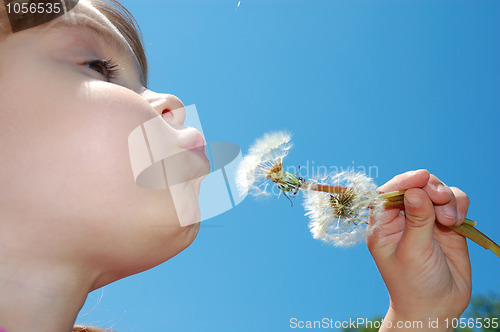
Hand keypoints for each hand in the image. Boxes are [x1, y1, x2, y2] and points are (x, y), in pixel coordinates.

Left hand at [367, 169, 470, 330]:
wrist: (436, 306)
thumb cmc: (414, 283)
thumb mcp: (412, 251)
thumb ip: (416, 220)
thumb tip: (415, 191)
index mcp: (383, 224)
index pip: (388, 192)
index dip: (404, 181)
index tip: (422, 177)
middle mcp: (402, 218)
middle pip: (415, 186)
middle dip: (430, 188)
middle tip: (441, 199)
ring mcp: (425, 219)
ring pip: (437, 191)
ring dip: (447, 199)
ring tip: (449, 221)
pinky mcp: (446, 224)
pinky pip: (454, 202)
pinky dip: (459, 206)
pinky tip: (457, 222)